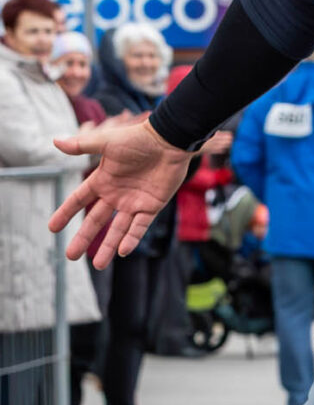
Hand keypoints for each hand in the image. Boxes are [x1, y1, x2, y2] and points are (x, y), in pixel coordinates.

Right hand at [49, 120, 190, 265]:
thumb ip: (82, 145)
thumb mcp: (107, 141)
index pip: (79, 200)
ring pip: (117, 230)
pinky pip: (140, 227)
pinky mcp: (151, 206)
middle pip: (95, 221)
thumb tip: (54, 141)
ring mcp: (133, 202)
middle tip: (70, 256)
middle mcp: (116, 195)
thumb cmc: (138, 139)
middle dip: (83, 238)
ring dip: (108, 247)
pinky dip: (132, 238)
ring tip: (98, 266)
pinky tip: (123, 251)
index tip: (52, 228)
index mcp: (103, 180)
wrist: (170, 141)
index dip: (66, 213)